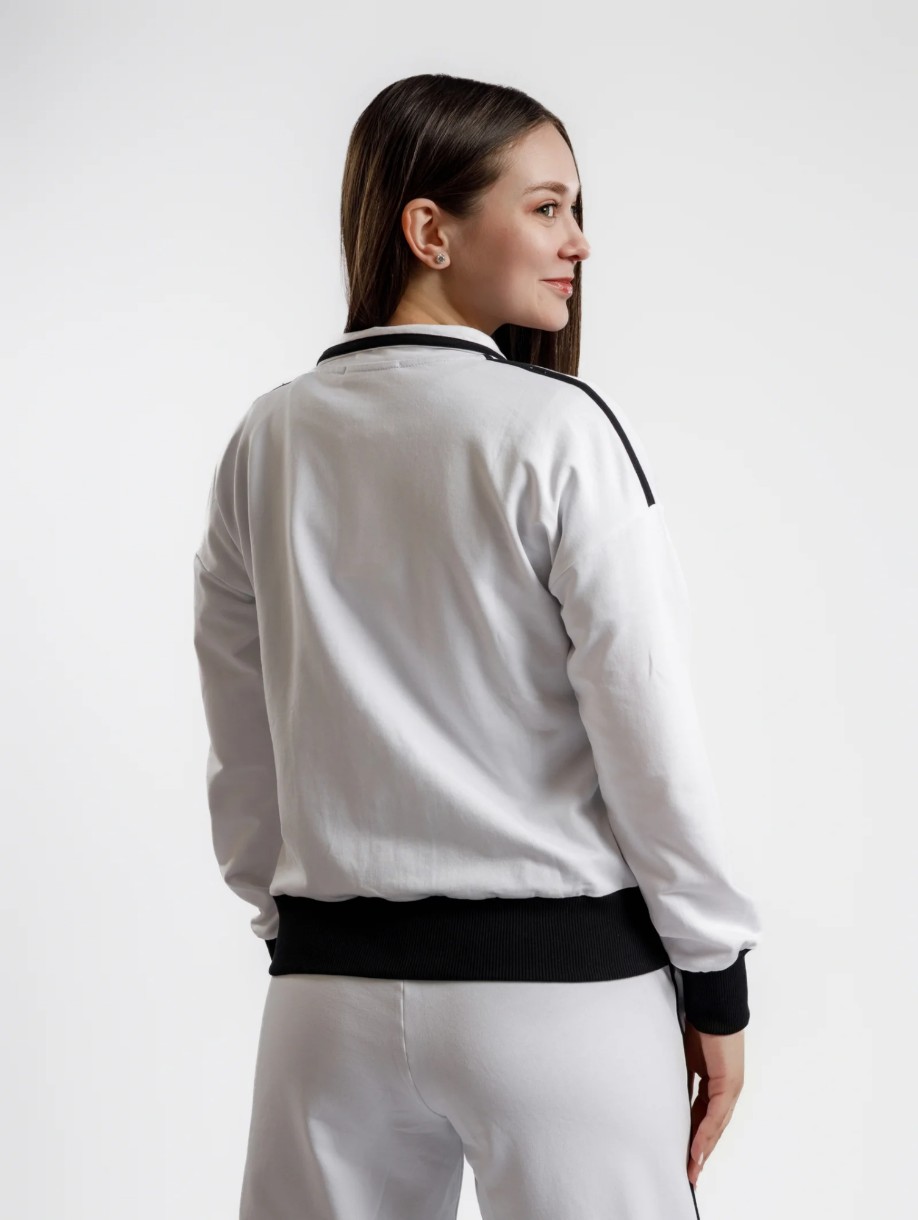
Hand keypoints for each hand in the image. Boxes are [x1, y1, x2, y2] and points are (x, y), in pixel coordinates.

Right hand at [682, 1020, 744, 1185]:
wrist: (713, 1005)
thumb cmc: (697, 1023)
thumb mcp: (683, 1056)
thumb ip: (679, 1077)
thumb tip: (663, 1090)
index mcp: (714, 1081)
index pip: (703, 1116)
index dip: (693, 1136)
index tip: (682, 1155)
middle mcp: (725, 1088)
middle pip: (712, 1127)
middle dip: (699, 1152)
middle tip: (688, 1173)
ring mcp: (730, 1087)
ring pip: (716, 1126)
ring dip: (703, 1150)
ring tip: (691, 1170)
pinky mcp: (730, 1084)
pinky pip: (716, 1114)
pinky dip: (706, 1133)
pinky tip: (697, 1150)